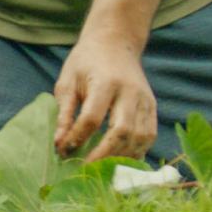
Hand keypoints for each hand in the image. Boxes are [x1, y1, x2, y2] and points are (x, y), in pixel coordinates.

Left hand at [54, 32, 156, 160]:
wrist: (115, 42)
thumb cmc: (86, 61)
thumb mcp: (67, 81)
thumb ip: (64, 111)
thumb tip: (58, 142)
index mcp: (106, 82)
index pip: (92, 117)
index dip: (77, 138)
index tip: (63, 150)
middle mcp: (130, 92)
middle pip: (122, 131)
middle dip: (103, 154)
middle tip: (85, 169)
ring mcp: (145, 99)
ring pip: (140, 136)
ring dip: (121, 157)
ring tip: (102, 169)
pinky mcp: (153, 106)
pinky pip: (150, 135)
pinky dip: (137, 151)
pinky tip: (121, 161)